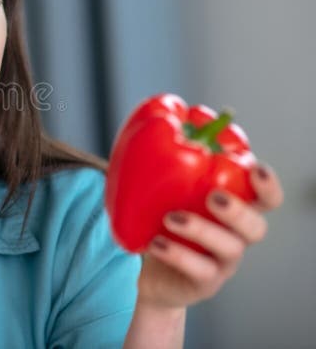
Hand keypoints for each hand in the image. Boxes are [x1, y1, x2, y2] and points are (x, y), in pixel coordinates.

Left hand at [135, 161, 283, 309]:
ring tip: (170, 217)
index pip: (265, 198)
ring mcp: (223, 262)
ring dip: (201, 229)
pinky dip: (177, 254)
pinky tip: (155, 243)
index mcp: (234, 209)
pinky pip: (199, 270)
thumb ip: (165, 168)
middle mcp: (236, 236)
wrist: (154, 276)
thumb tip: (144, 129)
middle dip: (238, 210)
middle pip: (255, 226)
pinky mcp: (205, 282)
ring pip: (228, 248)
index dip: (267, 186)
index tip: (256, 169)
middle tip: (213, 196)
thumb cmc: (164, 225)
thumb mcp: (165, 195)